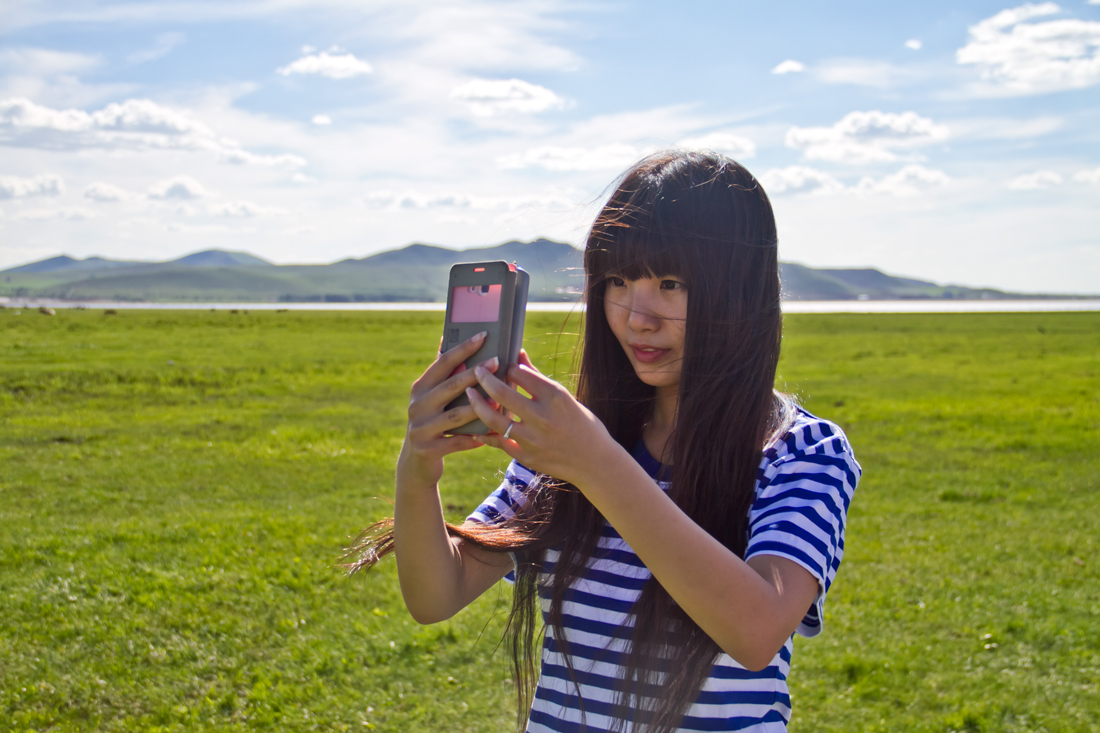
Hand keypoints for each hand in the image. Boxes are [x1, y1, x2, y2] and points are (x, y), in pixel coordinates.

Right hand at [398, 331, 498, 488]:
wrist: (416, 462)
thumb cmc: (433, 422)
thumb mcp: (432, 397)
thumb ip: (442, 374)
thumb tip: (447, 340)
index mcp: (420, 388)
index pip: (442, 363)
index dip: (463, 349)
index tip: (483, 335)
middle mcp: (417, 405)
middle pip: (450, 386)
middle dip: (475, 374)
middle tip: (497, 361)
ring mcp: (420, 428)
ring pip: (454, 416)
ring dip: (478, 408)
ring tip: (498, 400)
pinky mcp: (427, 449)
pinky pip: (456, 442)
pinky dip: (474, 438)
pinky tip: (491, 433)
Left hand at [465, 351, 617, 485]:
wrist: (594, 462)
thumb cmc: (582, 424)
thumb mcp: (564, 397)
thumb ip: (537, 378)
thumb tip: (518, 355)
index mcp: (555, 397)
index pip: (521, 374)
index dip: (507, 366)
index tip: (498, 362)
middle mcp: (542, 417)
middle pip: (502, 393)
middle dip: (484, 378)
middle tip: (476, 370)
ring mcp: (532, 438)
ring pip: (493, 418)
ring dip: (477, 404)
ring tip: (469, 393)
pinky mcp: (525, 456)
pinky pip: (497, 442)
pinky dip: (484, 433)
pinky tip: (474, 426)